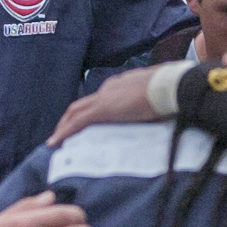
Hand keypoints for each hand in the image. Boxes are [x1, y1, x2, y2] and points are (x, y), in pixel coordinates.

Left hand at [48, 65, 169, 146]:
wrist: (170, 86)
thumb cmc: (172, 91)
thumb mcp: (158, 98)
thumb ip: (151, 105)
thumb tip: (158, 113)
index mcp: (122, 84)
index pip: (101, 98)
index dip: (91, 111)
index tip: (87, 123)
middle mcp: (110, 88)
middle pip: (82, 104)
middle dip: (71, 118)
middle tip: (64, 134)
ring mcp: (105, 98)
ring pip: (75, 112)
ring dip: (64, 126)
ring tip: (57, 140)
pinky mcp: (102, 109)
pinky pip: (77, 122)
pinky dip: (64, 132)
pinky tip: (55, 142)